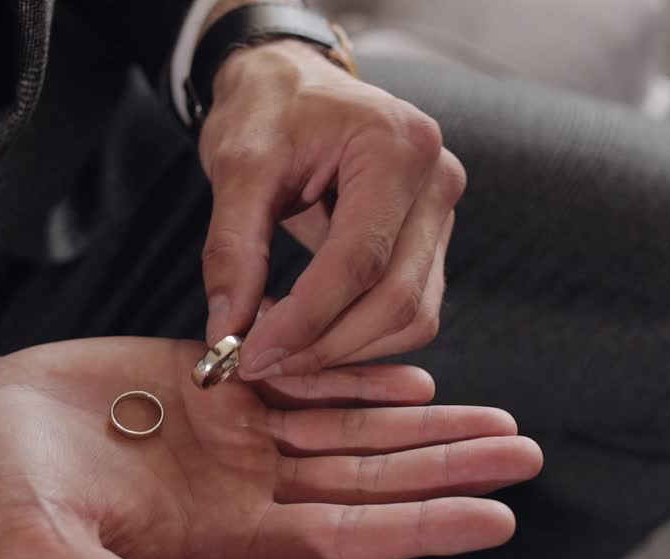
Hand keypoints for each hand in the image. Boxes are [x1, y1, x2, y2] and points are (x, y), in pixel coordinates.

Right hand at [0, 338, 540, 558]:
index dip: (420, 526)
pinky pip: (304, 380)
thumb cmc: (1, 492)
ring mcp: (234, 436)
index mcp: (220, 533)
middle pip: (367, 480)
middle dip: (446, 469)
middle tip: (524, 452)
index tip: (495, 515)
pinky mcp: (214, 383)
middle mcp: (243, 487)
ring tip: (492, 417)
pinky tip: (411, 374)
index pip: (342, 533)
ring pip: (348, 430)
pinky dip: (358, 377)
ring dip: (419, 425)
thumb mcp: (43, 547)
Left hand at [199, 40, 465, 379]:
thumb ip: (233, 250)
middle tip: (263, 363)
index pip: (359, 259)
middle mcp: (437, 180)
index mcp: (396, 146)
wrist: (292, 83)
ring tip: (281, 347)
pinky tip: (311, 332)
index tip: (253, 355)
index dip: (306, 319)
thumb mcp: (237, 167)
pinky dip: (362, 336)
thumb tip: (227, 333)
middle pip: (396, 297)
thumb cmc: (268, 111)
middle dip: (327, 345)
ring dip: (347, 349)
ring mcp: (442, 212)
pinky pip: (411, 309)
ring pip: (412, 315)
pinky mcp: (432, 240)